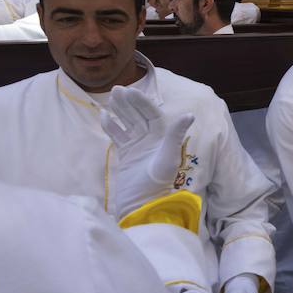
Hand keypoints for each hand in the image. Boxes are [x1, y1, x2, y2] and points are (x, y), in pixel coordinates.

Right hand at [100, 85, 196, 217]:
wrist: (143, 203)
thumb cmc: (159, 182)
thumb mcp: (169, 157)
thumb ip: (175, 135)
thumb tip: (189, 115)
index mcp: (163, 137)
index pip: (151, 114)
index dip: (141, 102)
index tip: (130, 91)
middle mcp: (151, 139)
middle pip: (138, 115)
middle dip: (128, 103)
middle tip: (116, 90)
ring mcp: (138, 146)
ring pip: (127, 123)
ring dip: (119, 110)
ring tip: (110, 97)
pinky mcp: (126, 154)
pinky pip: (118, 136)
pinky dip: (111, 126)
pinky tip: (103, 116)